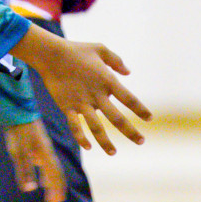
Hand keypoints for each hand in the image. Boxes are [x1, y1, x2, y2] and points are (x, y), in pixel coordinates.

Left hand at [4, 119, 65, 201]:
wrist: (17, 110)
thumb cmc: (18, 131)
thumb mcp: (18, 152)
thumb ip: (24, 171)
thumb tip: (29, 190)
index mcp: (45, 155)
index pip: (55, 176)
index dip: (56, 189)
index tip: (56, 201)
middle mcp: (47, 152)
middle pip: (55, 172)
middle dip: (56, 186)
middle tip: (55, 200)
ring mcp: (42, 147)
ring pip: (49, 166)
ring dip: (50, 179)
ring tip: (48, 189)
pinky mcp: (36, 143)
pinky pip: (43, 159)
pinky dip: (43, 168)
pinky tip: (39, 168)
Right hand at [13, 25, 151, 153]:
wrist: (50, 54)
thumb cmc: (76, 49)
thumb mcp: (100, 49)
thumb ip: (116, 61)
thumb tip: (128, 73)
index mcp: (108, 81)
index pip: (130, 100)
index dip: (141, 110)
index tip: (149, 119)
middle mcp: (97, 95)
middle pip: (117, 119)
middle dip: (131, 132)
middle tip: (141, 141)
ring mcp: (82, 103)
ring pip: (97, 127)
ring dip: (106, 142)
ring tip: (113, 153)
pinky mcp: (67, 106)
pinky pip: (75, 126)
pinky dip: (81, 137)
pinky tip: (88, 146)